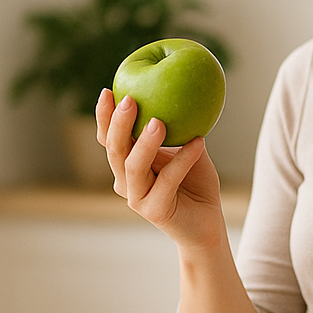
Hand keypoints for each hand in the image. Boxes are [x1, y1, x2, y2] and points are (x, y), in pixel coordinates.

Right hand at [95, 88, 225, 250]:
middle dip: (118, 123)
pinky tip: (198, 142)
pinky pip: (167, 180)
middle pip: (114, 149)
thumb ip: (176, 127)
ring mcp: (137, 198)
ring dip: (145, 143)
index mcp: (127, 164)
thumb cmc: (196, 183)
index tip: (108, 90)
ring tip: (159, 122)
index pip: (108, 138)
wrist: (208, 223)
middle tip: (130, 100)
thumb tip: (177, 89)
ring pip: (134, 166)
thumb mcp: (185, 149)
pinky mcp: (155, 211)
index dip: (104, 116)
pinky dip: (183, 159)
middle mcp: (126, 181)